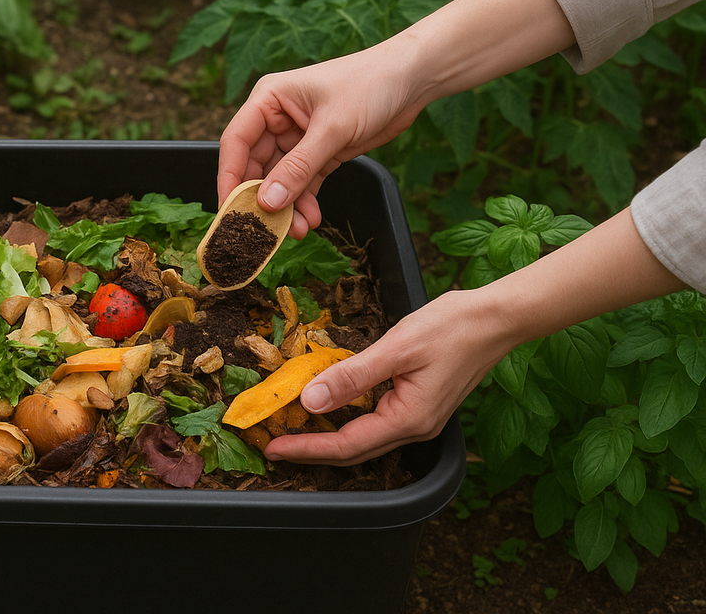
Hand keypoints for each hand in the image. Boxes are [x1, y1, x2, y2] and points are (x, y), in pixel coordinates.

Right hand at [216, 0, 576, 239]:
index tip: (230, 211)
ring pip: (280, 180)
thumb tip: (267, 202)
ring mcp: (297, 138)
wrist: (412, 80)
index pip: (236, 142)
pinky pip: (302, 183)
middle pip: (255, 166)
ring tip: (296, 231)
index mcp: (268, 100)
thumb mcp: (332, 129)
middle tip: (263, 230)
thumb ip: (298, 168)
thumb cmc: (369, 85)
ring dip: (286, 207)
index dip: (229, 178)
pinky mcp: (320, 152)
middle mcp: (276, 119)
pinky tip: (311, 219)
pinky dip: (304, 203)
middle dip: (262, 199)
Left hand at [264, 289, 506, 464]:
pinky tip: (328, 409)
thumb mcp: (396, 347)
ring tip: (291, 430)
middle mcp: (414, 428)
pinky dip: (347, 420)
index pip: (346, 446)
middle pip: (353, 450)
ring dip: (327, 437)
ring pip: (364, 439)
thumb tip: (310, 401)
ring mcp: (419, 420)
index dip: (306, 448)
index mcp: (409, 420)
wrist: (497, 318)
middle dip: (311, 449)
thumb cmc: (453, 327)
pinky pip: (375, 423)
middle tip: (272, 443)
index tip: (272, 447)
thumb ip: (352, 376)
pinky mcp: (419, 406)